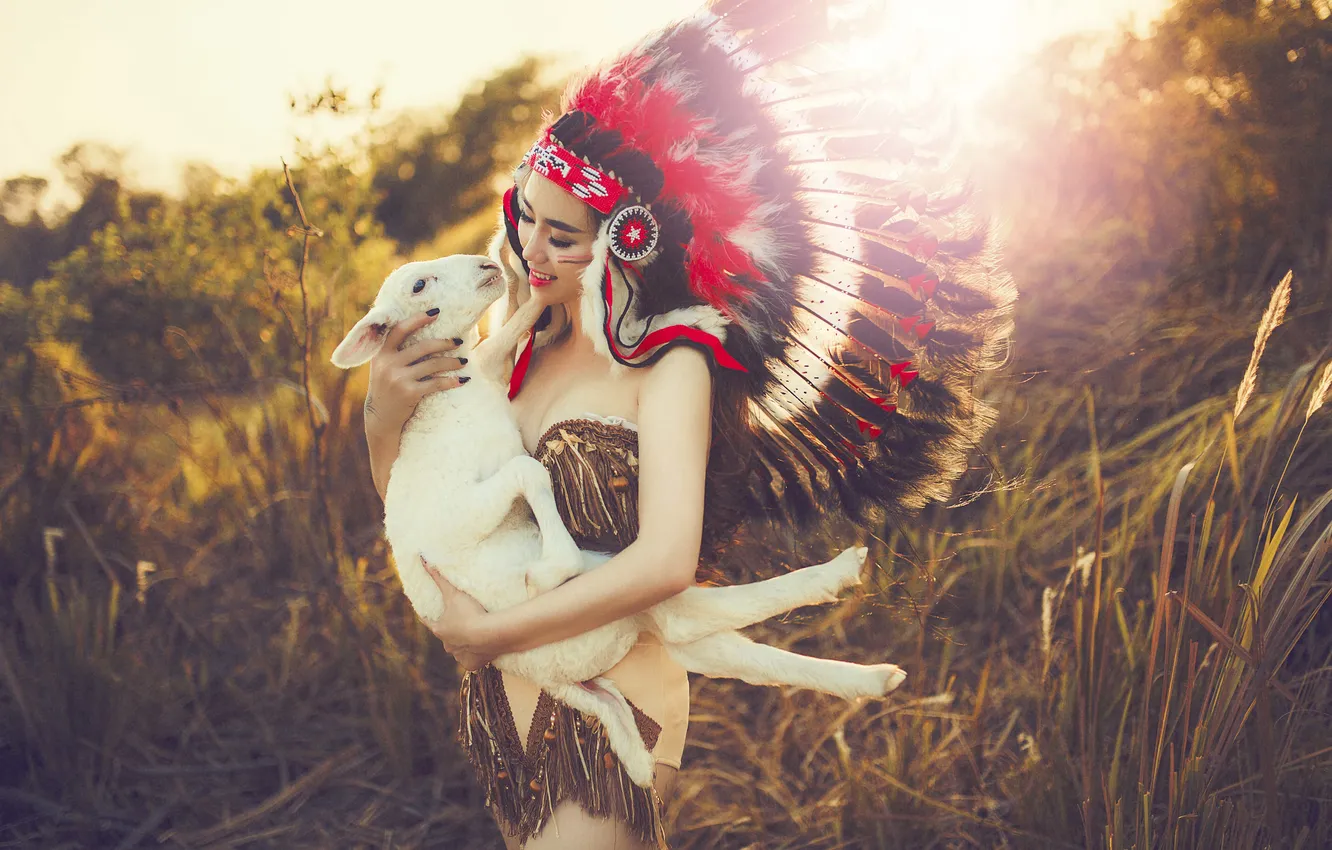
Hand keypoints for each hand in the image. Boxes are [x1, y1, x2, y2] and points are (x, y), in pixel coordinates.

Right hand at [364, 312, 465, 438]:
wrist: (380, 418)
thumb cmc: (387, 388)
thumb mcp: (383, 367)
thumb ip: (394, 352)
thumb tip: (419, 329)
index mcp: (382, 354)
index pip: (399, 330)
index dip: (417, 319)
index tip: (435, 313)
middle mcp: (389, 364)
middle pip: (423, 346)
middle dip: (444, 343)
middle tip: (458, 342)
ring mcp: (398, 379)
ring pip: (433, 364)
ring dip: (452, 361)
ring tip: (463, 361)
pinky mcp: (409, 393)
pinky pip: (436, 383)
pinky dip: (451, 381)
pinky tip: (462, 380)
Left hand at [421, 561, 494, 671]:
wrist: (489, 634)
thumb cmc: (469, 612)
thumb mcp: (453, 592)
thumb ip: (438, 577)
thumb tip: (421, 559)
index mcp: (440, 630)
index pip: (429, 622)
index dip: (427, 617)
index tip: (426, 614)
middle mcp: (448, 645)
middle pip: (446, 638)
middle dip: (450, 632)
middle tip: (457, 624)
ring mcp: (460, 656)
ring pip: (459, 650)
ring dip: (463, 645)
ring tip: (473, 637)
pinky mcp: (473, 664)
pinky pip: (472, 660)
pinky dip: (475, 655)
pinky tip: (482, 649)